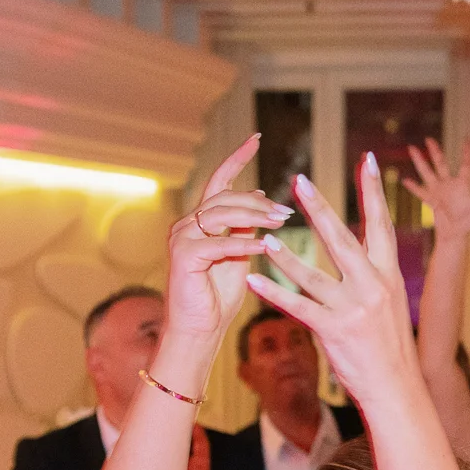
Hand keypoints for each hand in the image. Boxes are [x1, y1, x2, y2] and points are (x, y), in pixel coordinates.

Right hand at [165, 135, 288, 343]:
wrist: (198, 330)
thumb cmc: (218, 298)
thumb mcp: (238, 255)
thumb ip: (244, 229)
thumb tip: (262, 203)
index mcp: (200, 221)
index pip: (219, 181)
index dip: (237, 158)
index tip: (255, 138)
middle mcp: (187, 224)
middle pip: (225, 198)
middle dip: (259, 202)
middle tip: (288, 211)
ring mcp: (182, 238)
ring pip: (221, 214)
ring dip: (255, 217)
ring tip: (281, 222)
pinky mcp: (184, 256)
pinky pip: (218, 243)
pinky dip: (243, 243)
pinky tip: (264, 245)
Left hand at [246, 156, 415, 409]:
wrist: (396, 386)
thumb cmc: (391, 346)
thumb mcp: (390, 303)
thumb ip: (374, 275)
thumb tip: (359, 247)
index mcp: (389, 275)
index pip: (381, 224)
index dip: (374, 191)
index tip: (369, 160)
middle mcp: (373, 286)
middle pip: (342, 239)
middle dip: (319, 207)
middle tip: (299, 180)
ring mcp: (353, 309)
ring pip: (313, 274)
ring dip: (285, 254)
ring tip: (264, 236)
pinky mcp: (333, 331)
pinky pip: (297, 307)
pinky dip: (272, 292)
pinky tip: (253, 279)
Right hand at [403, 137, 469, 241]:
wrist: (455, 235)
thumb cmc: (469, 222)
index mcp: (461, 184)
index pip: (465, 165)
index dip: (467, 152)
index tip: (468, 138)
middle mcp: (448, 184)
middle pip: (440, 163)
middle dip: (434, 151)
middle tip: (428, 138)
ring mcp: (437, 192)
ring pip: (427, 173)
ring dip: (419, 162)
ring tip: (411, 148)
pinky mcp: (430, 201)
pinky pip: (420, 192)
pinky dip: (413, 187)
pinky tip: (404, 179)